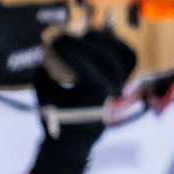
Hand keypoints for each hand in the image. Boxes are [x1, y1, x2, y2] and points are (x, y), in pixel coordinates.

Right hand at [26, 23, 136, 173]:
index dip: (71, 52)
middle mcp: (113, 93)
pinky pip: (128, 58)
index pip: (88, 71)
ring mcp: (121, 87)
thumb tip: (48, 46)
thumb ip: (46, 71)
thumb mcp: (45, 96)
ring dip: (107, 40)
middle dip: (85, 43)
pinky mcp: (123, 81)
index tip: (54, 40)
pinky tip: (100, 35)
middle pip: (108, 60)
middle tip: (64, 35)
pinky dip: (117, 43)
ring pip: (126, 56)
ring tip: (85, 32)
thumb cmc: (55, 119)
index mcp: (94, 101)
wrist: (73, 141)